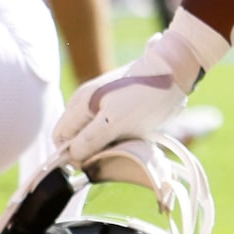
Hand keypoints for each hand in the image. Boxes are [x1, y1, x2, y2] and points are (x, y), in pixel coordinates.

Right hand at [52, 13, 221, 158]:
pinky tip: (133, 135)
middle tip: (114, 153)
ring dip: (106, 144)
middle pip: (76, 137)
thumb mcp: (114, 122)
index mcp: (79, 104)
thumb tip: (72, 157)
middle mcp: (86, 102)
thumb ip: (89, 140)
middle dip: (90, 150)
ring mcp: (102, 101)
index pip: (60, 139)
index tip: (94, 163)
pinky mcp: (118, 103)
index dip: (72, 155)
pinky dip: (118, 136)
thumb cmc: (144, 96)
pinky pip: (109, 127)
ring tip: (126, 143)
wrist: (174, 70)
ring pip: (94, 134)